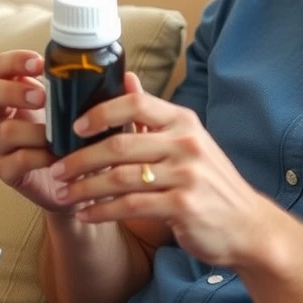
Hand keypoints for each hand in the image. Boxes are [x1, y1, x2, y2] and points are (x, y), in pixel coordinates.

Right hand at [0, 50, 147, 213]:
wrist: (82, 187)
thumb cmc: (83, 141)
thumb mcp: (96, 115)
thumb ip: (108, 96)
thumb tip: (131, 78)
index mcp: (17, 92)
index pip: (1, 66)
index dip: (15, 61)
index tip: (40, 64)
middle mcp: (2, 114)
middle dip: (12, 91)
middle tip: (41, 98)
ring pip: (2, 130)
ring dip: (33, 131)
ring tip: (55, 135)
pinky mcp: (5, 170)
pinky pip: (13, 160)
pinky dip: (36, 157)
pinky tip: (55, 157)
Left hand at [48, 91, 275, 268]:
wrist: (246, 225)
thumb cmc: (209, 182)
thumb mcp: (187, 141)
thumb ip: (153, 113)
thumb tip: (125, 78)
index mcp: (183, 122)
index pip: (137, 103)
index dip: (101, 112)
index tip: (74, 126)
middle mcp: (186, 143)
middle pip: (120, 144)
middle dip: (80, 158)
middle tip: (56, 168)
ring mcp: (186, 175)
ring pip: (121, 177)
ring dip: (85, 187)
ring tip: (64, 194)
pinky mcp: (183, 205)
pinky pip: (131, 206)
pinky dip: (102, 211)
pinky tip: (85, 215)